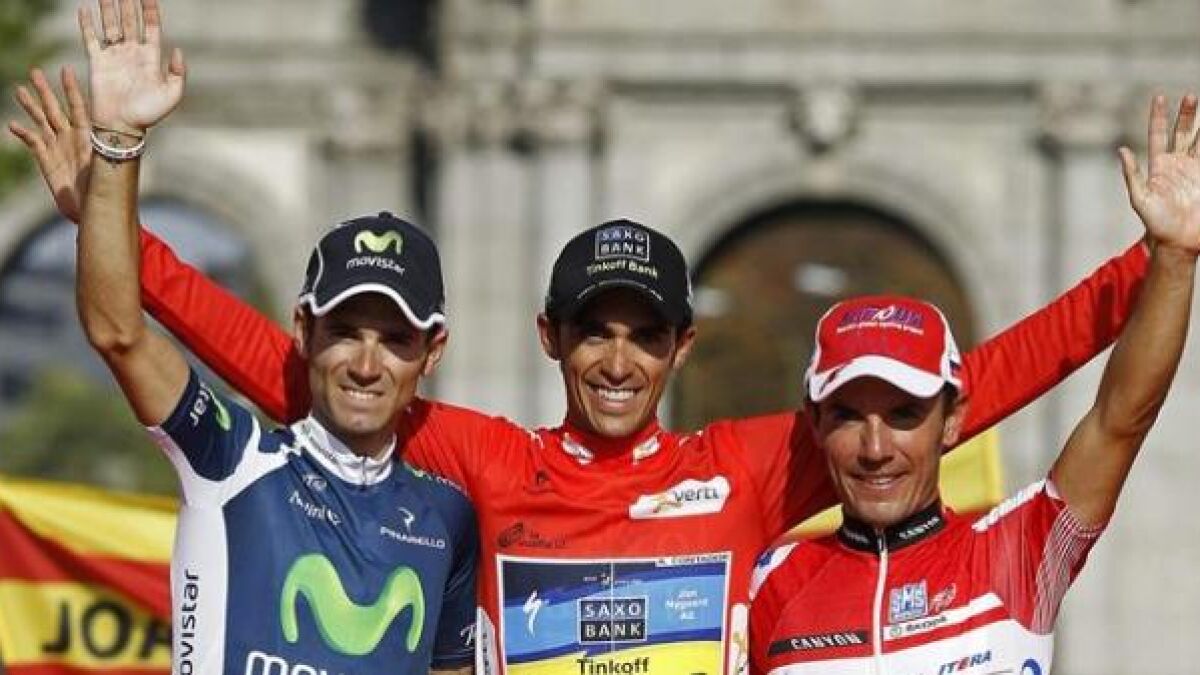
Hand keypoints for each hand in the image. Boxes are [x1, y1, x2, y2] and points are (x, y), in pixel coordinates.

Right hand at [7, 67, 92, 222]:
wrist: (96, 210)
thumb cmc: (107, 189)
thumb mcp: (107, 164)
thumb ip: (104, 147)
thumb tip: (113, 133)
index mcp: (90, 136)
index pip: (79, 106)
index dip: (71, 89)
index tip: (66, 70)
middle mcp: (73, 138)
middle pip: (56, 109)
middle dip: (45, 91)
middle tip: (34, 71)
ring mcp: (59, 148)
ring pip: (42, 121)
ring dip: (31, 106)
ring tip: (19, 89)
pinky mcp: (47, 161)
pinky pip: (33, 143)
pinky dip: (23, 133)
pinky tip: (13, 125)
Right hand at [79, 0, 184, 133]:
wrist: (123, 127)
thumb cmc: (149, 114)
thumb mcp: (172, 95)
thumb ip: (179, 73)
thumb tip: (178, 50)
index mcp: (151, 58)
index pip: (151, 27)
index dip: (150, 10)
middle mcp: (132, 53)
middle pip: (130, 21)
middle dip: (128, 3)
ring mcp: (114, 56)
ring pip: (110, 25)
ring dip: (108, 8)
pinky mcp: (97, 63)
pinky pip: (91, 39)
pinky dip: (87, 24)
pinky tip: (85, 9)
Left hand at [1119, 94, 1199, 255]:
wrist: (1179, 240)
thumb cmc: (1156, 222)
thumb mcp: (1139, 198)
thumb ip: (1132, 174)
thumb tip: (1121, 150)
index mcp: (1158, 166)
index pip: (1158, 134)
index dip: (1159, 116)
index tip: (1159, 97)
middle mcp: (1177, 163)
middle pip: (1182, 132)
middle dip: (1186, 114)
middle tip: (1190, 96)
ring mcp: (1193, 169)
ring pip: (1199, 140)